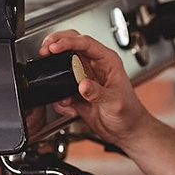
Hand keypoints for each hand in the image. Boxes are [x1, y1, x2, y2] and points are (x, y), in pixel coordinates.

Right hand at [39, 30, 149, 145]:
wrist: (126, 131)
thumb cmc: (129, 113)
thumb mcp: (115, 102)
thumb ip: (97, 93)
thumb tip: (82, 84)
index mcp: (107, 61)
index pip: (85, 43)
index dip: (68, 42)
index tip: (54, 47)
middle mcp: (94, 66)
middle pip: (71, 45)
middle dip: (56, 45)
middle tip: (45, 50)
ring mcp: (84, 78)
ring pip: (63, 65)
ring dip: (54, 72)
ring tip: (50, 80)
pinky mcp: (76, 92)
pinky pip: (61, 88)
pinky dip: (59, 97)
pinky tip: (68, 107)